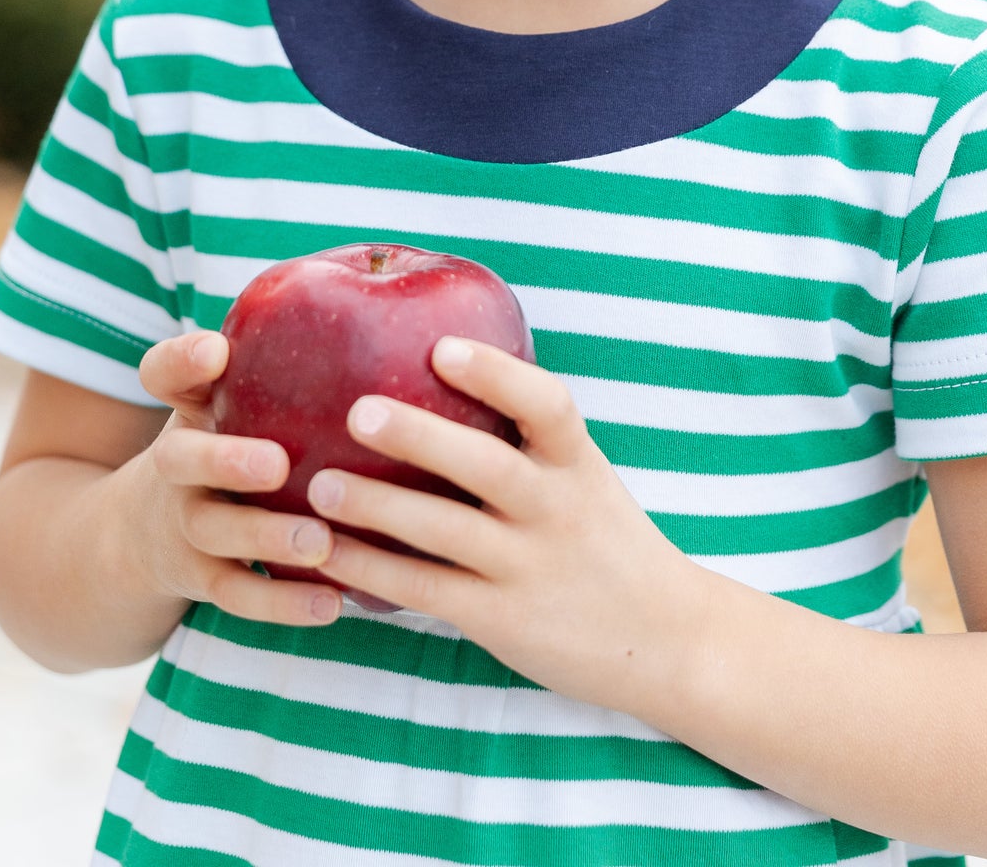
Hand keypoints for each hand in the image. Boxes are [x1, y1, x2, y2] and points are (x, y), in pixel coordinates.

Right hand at [129, 330, 342, 628]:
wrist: (139, 535)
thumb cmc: (227, 439)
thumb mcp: (232, 398)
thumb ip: (288, 358)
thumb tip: (407, 302)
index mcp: (188, 409)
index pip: (163, 372)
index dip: (183, 360)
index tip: (216, 351)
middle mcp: (176, 466)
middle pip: (180, 459)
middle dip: (225, 460)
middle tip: (276, 463)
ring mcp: (183, 526)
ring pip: (214, 534)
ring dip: (265, 539)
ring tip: (318, 543)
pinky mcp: (198, 580)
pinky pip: (236, 597)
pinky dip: (281, 604)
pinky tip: (333, 602)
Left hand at [305, 337, 703, 714]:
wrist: (667, 638)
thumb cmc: (603, 539)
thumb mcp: (585, 476)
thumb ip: (530, 437)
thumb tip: (440, 360)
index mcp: (577, 463)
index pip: (546, 404)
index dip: (495, 373)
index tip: (441, 347)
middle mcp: (557, 508)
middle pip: (487, 465)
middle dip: (420, 436)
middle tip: (356, 411)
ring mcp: (530, 566)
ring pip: (445, 531)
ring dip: (378, 507)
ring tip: (319, 488)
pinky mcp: (503, 619)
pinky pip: (428, 591)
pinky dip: (373, 572)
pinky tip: (327, 554)